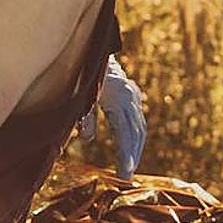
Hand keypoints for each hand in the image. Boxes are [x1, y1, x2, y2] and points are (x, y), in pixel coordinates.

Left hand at [79, 55, 146, 179]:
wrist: (94, 46)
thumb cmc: (84, 71)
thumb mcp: (82, 93)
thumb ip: (85, 115)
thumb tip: (88, 138)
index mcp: (120, 98)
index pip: (127, 133)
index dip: (126, 156)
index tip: (124, 175)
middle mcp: (131, 98)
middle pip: (137, 134)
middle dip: (132, 156)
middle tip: (126, 177)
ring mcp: (133, 97)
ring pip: (140, 129)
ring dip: (135, 149)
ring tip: (127, 168)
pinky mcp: (132, 97)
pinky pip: (138, 121)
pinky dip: (135, 137)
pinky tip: (130, 150)